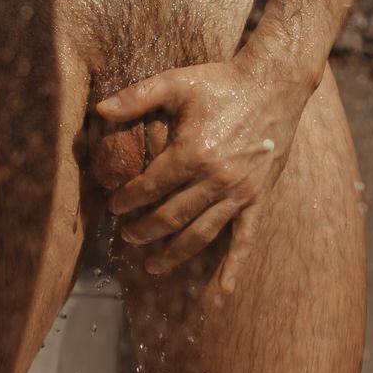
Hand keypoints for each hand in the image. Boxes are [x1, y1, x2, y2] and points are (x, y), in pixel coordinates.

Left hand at [93, 54, 314, 293]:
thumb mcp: (176, 82)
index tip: (113, 207)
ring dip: (175, 253)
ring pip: (201, 234)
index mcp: (192, 152)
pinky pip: (246, 238)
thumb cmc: (221, 82)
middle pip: (171, 217)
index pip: (150, 187)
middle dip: (144, 231)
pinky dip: (234, 265)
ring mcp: (239, 192)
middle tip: (126, 237)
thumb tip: (99, 110)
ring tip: (153, 265)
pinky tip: (225, 290)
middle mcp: (215, 179)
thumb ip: (136, 97)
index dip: (128, 200)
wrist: (273, 84)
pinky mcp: (258, 197)